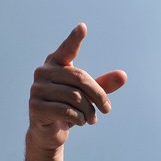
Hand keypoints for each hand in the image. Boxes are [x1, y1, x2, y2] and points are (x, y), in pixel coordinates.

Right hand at [28, 23, 126, 149]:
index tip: (83, 27)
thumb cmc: (68, 109)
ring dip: (90, 112)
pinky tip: (81, 122)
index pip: (67, 50)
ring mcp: (37, 89)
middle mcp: (43, 72)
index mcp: (55, 64)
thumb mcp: (86, 97)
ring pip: (76, 97)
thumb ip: (102, 85)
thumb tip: (123, 75)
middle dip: (98, 96)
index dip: (74, 39)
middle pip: (80, 79)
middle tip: (107, 110)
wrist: (49, 132)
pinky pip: (67, 111)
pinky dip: (80, 119)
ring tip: (91, 119)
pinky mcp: (36, 107)